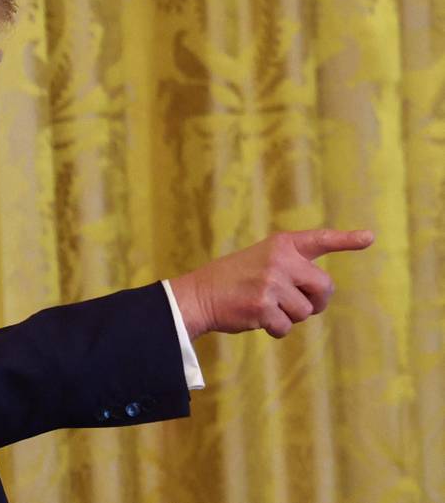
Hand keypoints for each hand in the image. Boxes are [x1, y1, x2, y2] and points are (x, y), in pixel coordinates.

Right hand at [170, 229, 374, 339]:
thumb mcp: (261, 261)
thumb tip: (322, 295)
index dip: (346, 240)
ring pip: (305, 312)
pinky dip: (274, 329)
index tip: (369, 237)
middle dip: (315, 302)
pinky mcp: (262, 305)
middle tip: (295, 304)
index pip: (319, 239)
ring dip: (289, 317)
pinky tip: (256, 319)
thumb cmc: (232, 281)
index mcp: (280, 245)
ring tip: (264, 307)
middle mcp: (278, 259)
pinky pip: (286, 327)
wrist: (197, 295)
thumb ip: (291, 269)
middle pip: (324, 288)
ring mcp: (271, 282)